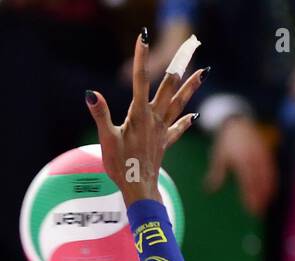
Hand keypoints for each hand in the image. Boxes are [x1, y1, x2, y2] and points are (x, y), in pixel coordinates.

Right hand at [86, 32, 205, 205]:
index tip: (143, 37)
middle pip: (168, 87)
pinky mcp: (163, 143)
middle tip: (190, 47)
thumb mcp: (106, 140)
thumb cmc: (121, 166)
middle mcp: (154, 119)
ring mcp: (161, 131)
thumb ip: (101, 114)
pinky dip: (185, 121)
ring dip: (191, 87)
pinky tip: (193, 116)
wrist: (138, 189)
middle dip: (178, 65)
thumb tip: (91, 94)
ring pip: (179, 103)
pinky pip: (177, 129)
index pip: (140, 80)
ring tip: (203, 72)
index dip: (141, 57)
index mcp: (139, 115)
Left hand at [206, 115, 276, 215]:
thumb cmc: (225, 141)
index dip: (250, 196)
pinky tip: (272, 191)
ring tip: (266, 205)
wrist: (237, 122)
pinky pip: (272, 170)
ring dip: (268, 192)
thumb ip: (216, 173)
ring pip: (268, 177)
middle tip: (259, 212)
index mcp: (242, 160)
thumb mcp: (218, 156)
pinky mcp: (267, 153)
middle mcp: (254, 158)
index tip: (250, 208)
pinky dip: (273, 182)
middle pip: (259, 182)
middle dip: (260, 198)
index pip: (248, 182)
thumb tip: (209, 190)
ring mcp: (262, 155)